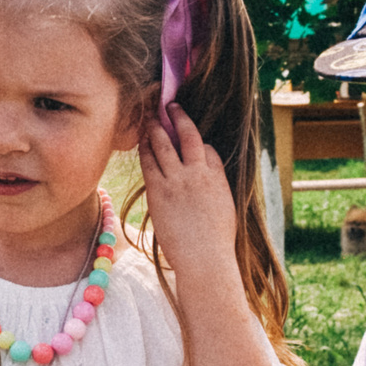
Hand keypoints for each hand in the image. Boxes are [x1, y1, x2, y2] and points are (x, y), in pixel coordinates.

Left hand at [136, 104, 239, 284]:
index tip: (193, 142)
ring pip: (164, 144)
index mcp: (218, 178)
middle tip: (170, 106)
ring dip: (157, 128)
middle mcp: (199, 173)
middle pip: (188, 136)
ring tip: (151, 118)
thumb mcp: (224, 211)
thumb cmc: (215, 243)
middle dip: (179, 118)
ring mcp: (178, 180)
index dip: (199, 144)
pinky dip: (145, 148)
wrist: (205, 259)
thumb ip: (215, 192)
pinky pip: (149, 162)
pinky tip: (140, 141)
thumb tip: (208, 187)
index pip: (208, 150)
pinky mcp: (159, 191)